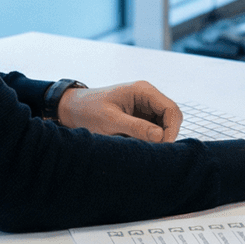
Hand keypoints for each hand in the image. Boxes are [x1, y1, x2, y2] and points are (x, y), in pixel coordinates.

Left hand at [57, 81, 181, 141]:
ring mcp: (145, 107)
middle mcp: (148, 97)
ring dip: (160, 138)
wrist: (72, 109)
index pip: (171, 109)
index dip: (172, 129)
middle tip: (156, 152)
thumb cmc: (88, 111)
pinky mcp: (140, 118)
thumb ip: (136, 127)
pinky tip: (142, 147)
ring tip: (147, 151)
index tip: (163, 147)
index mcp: (143, 91)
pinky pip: (154, 130)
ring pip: (165, 125)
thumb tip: (160, 137)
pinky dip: (152, 140)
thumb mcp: (111, 120)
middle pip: (172, 117)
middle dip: (168, 135)